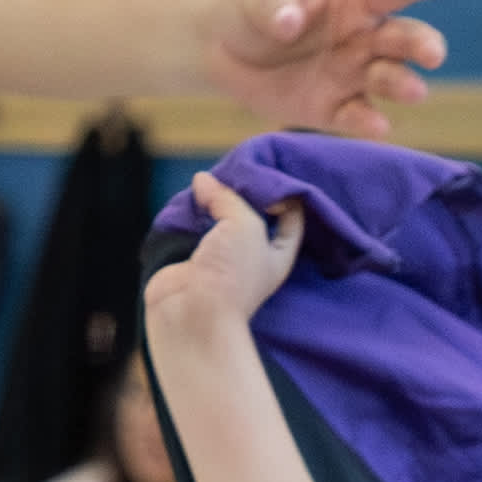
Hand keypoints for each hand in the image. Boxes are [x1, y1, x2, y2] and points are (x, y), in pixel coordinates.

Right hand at [141, 173, 306, 339]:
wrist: (192, 315)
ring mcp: (218, 258)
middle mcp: (250, 256)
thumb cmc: (231, 275)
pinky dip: (189, 212)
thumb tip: (203, 181)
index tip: (274, 172)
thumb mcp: (244, 224)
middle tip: (237, 166)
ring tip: (210, 176)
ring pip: (218, 218)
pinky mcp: (190, 259)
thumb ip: (228, 196)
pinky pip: (191, 228)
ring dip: (212, 199)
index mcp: (277, 254)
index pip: (291, 218)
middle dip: (244, 191)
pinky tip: (189, 195)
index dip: (287, 193)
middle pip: (251, 213)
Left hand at [197, 0, 460, 136]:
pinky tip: (378, 127)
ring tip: (413, 91)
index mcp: (352, 0)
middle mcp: (362, 38)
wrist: (222, 48)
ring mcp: (351, 76)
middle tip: (434, 54)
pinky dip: (368, 124)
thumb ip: (275, 8)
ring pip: (389, 80)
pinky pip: (357, 118)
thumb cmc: (250, 8)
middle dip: (422, 45)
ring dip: (404, 84)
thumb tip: (290, 24)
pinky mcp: (332, 110)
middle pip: (403, 39)